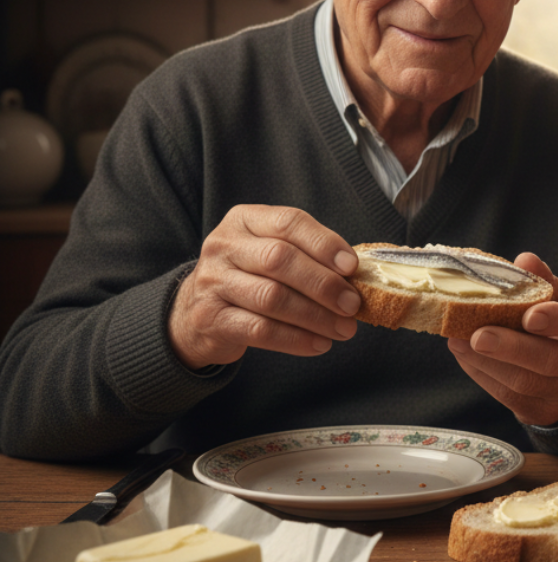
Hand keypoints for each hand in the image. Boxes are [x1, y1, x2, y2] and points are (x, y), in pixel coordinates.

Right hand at [169, 205, 360, 369]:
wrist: (196, 313)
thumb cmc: (249, 278)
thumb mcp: (270, 252)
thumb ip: (306, 255)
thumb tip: (354, 277)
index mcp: (244, 220)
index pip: (289, 222)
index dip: (324, 244)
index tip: (352, 266)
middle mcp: (223, 246)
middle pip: (280, 259)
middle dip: (324, 284)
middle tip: (352, 304)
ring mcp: (212, 282)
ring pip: (272, 297)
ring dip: (316, 316)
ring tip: (343, 328)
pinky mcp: (210, 318)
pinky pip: (260, 330)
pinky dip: (296, 339)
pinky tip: (319, 344)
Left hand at [446, 253, 557, 426]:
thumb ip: (543, 281)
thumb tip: (524, 259)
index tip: (530, 316)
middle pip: (551, 360)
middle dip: (512, 348)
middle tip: (480, 336)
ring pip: (525, 382)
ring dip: (488, 362)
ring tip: (459, 340)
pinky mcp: (540, 412)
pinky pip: (508, 395)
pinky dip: (481, 373)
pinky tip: (463, 353)